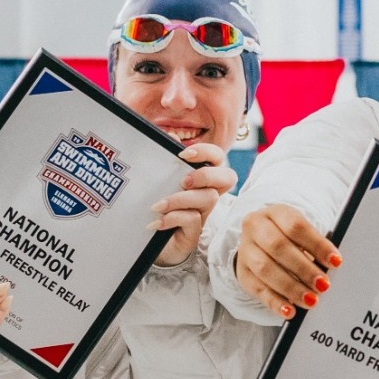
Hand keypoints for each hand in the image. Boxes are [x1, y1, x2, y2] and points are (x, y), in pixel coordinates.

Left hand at [152, 144, 236, 267]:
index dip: (207, 152)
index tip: (183, 154)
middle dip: (206, 174)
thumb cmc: (157, 207)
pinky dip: (172, 218)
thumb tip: (172, 135)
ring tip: (157, 205)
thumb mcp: (160, 182)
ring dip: (179, 199)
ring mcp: (203, 213)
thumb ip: (167, 160)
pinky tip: (156, 222)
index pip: (218, 158)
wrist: (151, 243)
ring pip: (208, 198)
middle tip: (184, 180)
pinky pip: (192, 220)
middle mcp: (208, 194)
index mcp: (201, 179)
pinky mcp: (194, 232)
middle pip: (228, 177)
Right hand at [235, 204, 338, 319]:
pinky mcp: (243, 273)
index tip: (335, 262)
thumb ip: (315, 246)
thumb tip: (333, 265)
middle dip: (303, 268)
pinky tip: (290, 311)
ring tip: (311, 300)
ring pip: (265, 269)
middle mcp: (256, 228)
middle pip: (278, 247)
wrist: (260, 241)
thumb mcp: (303, 233)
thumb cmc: (289, 237)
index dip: (317, 244)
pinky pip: (258, 289)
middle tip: (323, 285)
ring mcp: (246, 250)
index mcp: (275, 213)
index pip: (296, 226)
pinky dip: (275, 302)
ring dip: (290, 287)